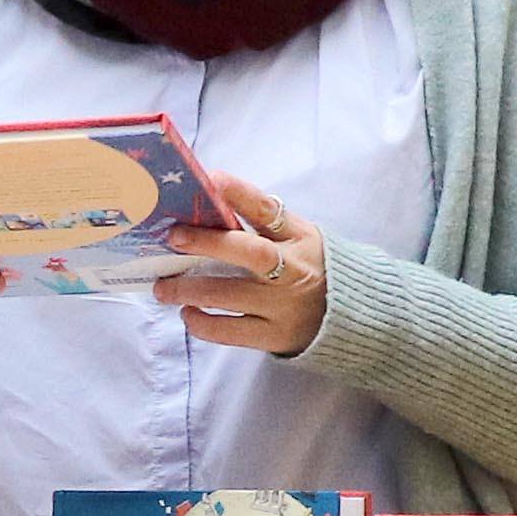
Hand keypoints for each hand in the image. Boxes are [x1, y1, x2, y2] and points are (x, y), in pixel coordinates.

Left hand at [158, 175, 335, 356]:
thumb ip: (263, 222)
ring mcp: (284, 306)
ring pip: (230, 295)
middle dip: (208, 243)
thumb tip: (210, 196)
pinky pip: (230, 332)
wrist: (353, 316)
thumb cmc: (312, 267)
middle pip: (250, 253)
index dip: (239, 193)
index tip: (210, 179)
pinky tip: (188, 314)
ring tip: (163, 287)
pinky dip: (203, 323)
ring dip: (189, 289)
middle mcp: (294, 269)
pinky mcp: (274, 336)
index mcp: (300, 237)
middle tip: (173, 237)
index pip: (268, 210)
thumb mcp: (299, 237)